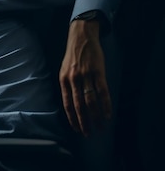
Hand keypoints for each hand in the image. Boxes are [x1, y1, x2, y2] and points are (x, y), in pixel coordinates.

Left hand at [59, 20, 111, 135]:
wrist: (81, 37)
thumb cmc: (72, 56)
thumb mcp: (64, 71)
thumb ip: (67, 86)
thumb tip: (71, 104)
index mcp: (63, 81)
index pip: (67, 104)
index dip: (72, 118)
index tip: (77, 129)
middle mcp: (73, 80)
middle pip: (79, 106)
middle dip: (84, 122)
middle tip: (89, 133)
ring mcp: (86, 76)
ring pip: (91, 101)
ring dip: (96, 116)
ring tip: (100, 126)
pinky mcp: (98, 72)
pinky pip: (102, 92)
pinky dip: (106, 104)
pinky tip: (108, 114)